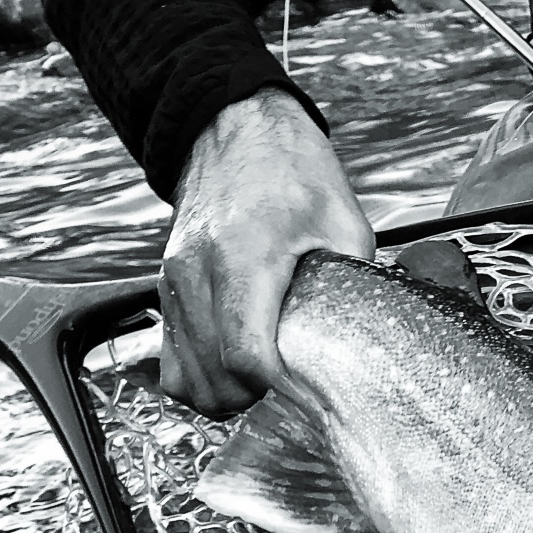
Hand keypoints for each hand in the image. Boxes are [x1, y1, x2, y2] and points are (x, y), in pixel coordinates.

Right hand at [160, 88, 373, 414]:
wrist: (233, 130)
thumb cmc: (292, 170)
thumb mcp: (343, 222)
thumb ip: (352, 286)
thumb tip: (366, 341)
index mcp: (244, 256)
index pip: (248, 356)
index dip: (285, 393)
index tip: (317, 402)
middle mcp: (197, 273)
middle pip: (216, 380)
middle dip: (261, 400)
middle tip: (298, 390)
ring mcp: (174, 283)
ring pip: (188, 380)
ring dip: (231, 396)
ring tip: (269, 384)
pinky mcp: (166, 289)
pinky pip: (170, 363)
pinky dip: (202, 381)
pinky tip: (236, 374)